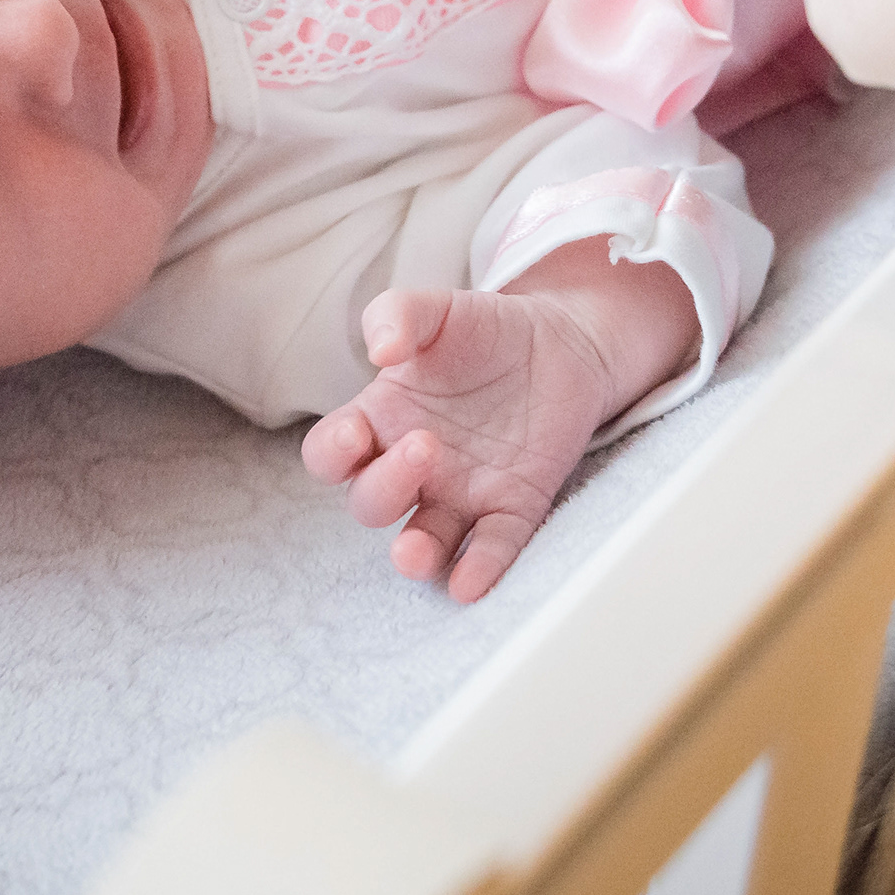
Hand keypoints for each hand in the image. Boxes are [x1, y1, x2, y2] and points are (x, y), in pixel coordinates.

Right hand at [299, 242, 695, 602]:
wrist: (563, 342)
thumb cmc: (486, 330)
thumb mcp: (438, 310)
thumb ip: (398, 314)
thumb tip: (380, 349)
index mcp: (381, 420)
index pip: (331, 454)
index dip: (333, 453)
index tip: (357, 434)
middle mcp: (414, 467)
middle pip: (372, 502)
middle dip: (386, 486)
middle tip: (425, 446)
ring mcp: (462, 493)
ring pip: (423, 541)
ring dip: (413, 554)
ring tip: (413, 553)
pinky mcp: (513, 506)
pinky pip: (490, 548)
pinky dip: (479, 569)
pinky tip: (471, 584)